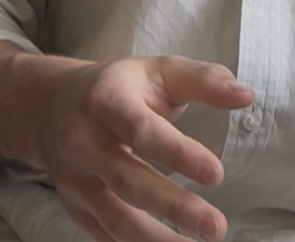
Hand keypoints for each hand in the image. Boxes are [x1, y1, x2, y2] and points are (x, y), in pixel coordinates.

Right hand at [37, 55, 253, 241]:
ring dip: (158, 241)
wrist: (49, 107)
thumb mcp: (156, 70)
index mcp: (107, 101)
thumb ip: (202, 80)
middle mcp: (84, 142)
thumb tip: (245, 95)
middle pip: (129, 181)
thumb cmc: (118, 87)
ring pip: (116, 219)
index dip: (178, 154)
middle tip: (216, 227)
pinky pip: (106, 237)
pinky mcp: (75, 208)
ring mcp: (76, 181)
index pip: (142, 131)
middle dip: (175, 207)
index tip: (216, 174)